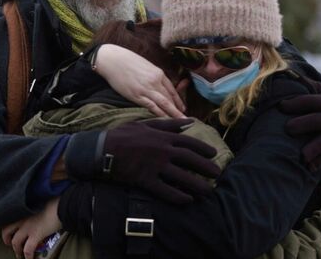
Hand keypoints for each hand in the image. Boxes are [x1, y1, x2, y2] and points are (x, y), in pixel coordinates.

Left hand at [2, 198, 60, 258]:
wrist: (63, 203)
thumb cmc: (54, 200)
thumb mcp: (39, 200)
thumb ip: (32, 206)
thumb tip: (33, 211)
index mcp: (22, 209)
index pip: (6, 217)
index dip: (0, 224)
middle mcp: (22, 218)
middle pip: (6, 231)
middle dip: (6, 239)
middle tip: (9, 243)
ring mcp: (28, 227)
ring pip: (15, 242)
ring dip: (17, 250)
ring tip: (19, 254)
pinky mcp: (36, 234)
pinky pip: (28, 249)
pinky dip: (27, 256)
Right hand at [94, 44, 185, 118]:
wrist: (112, 60)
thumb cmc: (127, 60)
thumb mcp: (145, 65)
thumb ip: (153, 75)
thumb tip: (157, 84)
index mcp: (158, 73)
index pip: (172, 90)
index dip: (178, 100)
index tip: (183, 108)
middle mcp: (155, 81)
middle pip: (170, 98)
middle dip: (178, 110)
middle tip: (186, 120)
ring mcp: (146, 89)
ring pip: (164, 104)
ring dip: (173, 114)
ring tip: (181, 122)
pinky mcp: (137, 96)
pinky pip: (152, 106)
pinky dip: (160, 114)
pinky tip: (165, 120)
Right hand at [104, 118, 219, 203]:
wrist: (103, 149)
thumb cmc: (124, 135)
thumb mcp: (146, 124)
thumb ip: (169, 124)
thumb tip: (189, 122)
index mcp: (163, 136)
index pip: (189, 142)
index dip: (204, 149)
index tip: (214, 154)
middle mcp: (163, 151)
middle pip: (191, 160)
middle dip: (207, 168)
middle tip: (218, 175)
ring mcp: (155, 166)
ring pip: (182, 177)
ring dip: (198, 185)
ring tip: (208, 191)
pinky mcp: (146, 180)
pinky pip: (166, 191)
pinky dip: (179, 196)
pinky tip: (188, 200)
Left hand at [281, 80, 320, 170]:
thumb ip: (306, 83)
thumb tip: (285, 70)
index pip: (309, 102)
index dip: (294, 104)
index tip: (280, 106)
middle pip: (315, 121)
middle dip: (302, 125)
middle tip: (288, 128)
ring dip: (312, 149)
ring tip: (301, 155)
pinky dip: (317, 163)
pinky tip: (307, 168)